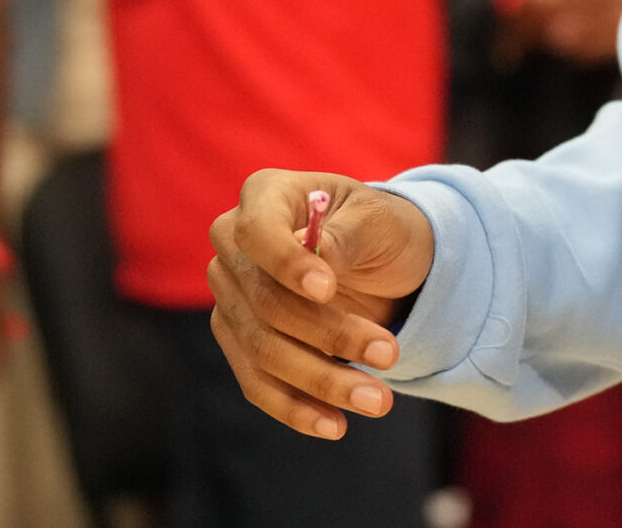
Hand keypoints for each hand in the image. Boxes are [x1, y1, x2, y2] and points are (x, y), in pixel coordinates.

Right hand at [209, 171, 435, 439]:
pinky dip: (296, 408)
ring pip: (264, 351)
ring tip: (378, 401)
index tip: (327, 289)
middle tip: (390, 354)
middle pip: (264, 302)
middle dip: (330, 335)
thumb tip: (320, 255)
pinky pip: (258, 384)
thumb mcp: (379, 220)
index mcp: (265, 196)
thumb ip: (347, 235)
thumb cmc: (379, 229)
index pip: (257, 231)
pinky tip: (334, 425)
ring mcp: (231, 298)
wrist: (381, 264)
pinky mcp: (240, 343)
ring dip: (322, 382)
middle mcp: (234, 247)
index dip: (286, 263)